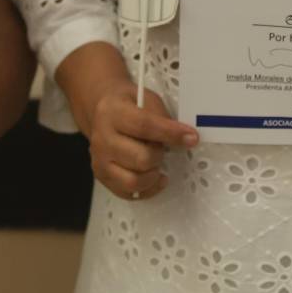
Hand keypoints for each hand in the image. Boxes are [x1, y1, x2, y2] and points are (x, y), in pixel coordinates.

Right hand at [84, 83, 197, 200]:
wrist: (103, 112)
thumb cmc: (130, 105)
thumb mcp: (147, 99)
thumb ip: (162, 117)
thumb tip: (185, 137)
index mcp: (112, 112)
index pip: (144, 126)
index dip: (171, 133)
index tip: (192, 138)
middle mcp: (102, 139)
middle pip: (140, 158)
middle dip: (159, 155)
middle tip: (163, 148)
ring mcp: (99, 161)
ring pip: (133, 181)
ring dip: (153, 174)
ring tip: (157, 163)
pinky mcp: (102, 177)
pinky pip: (129, 193)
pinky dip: (148, 189)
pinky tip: (155, 176)